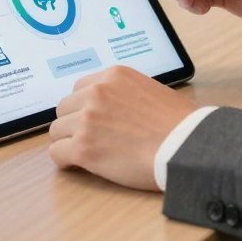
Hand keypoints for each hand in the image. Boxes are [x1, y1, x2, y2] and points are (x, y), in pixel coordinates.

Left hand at [49, 66, 194, 190]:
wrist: (184, 145)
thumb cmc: (177, 122)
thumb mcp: (148, 89)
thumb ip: (124, 92)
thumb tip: (112, 107)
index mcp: (113, 76)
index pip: (80, 88)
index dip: (84, 106)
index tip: (91, 119)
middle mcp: (97, 92)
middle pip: (64, 108)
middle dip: (73, 123)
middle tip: (88, 138)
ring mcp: (87, 119)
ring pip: (57, 131)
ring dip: (68, 141)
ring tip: (85, 153)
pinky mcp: (83, 148)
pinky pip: (57, 153)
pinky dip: (65, 161)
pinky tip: (79, 165)